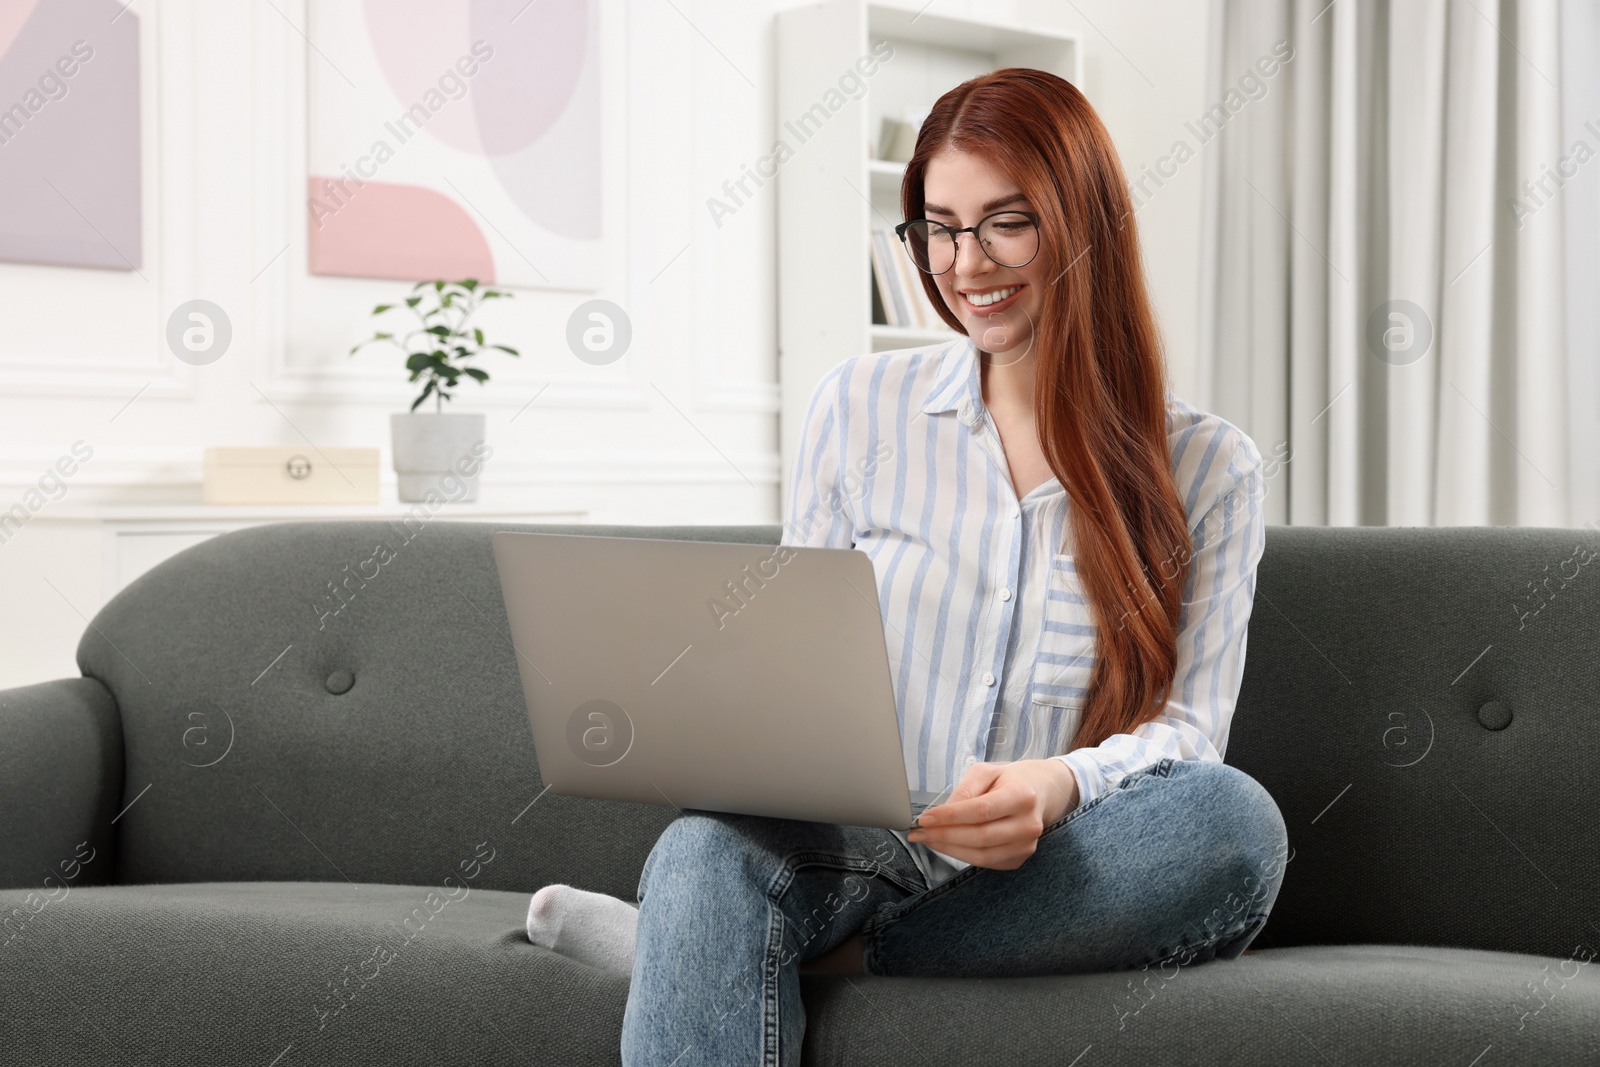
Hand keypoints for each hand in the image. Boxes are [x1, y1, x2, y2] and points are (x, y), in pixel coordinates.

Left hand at [906, 759, 1079, 869]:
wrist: (1041, 792)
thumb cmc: (1010, 780)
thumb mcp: (986, 772)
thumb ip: (964, 790)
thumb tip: (942, 813)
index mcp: (1021, 796)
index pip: (981, 811)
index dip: (950, 817)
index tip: (925, 818)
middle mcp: (1028, 824)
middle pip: (980, 837)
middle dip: (944, 836)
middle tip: (918, 832)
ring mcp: (1026, 845)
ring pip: (981, 855)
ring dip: (949, 849)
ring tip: (927, 839)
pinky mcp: (1019, 858)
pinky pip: (986, 862)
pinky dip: (962, 856)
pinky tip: (946, 845)